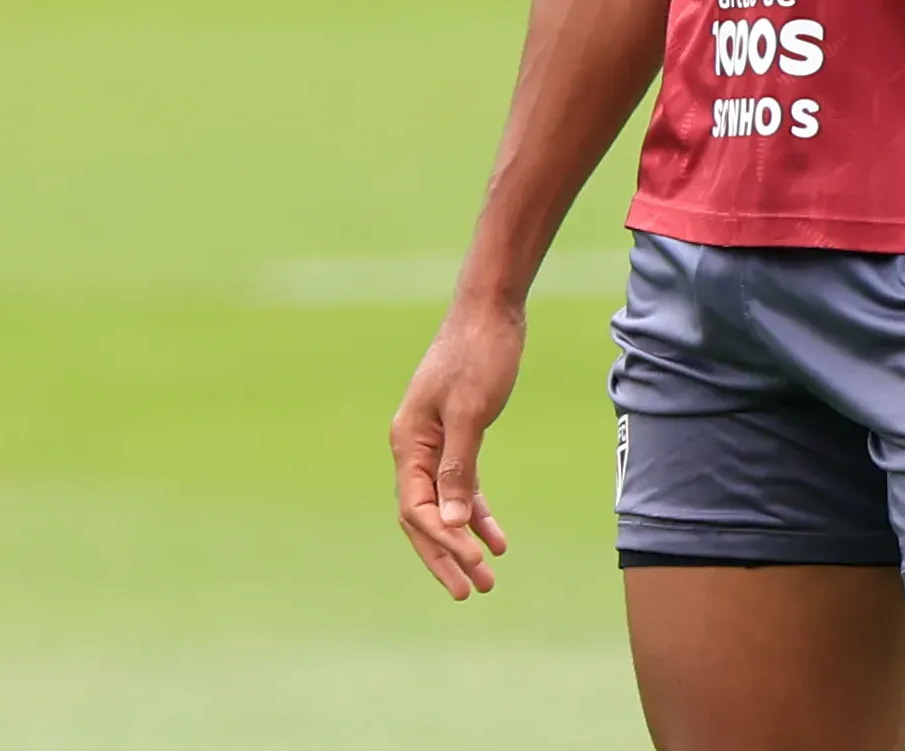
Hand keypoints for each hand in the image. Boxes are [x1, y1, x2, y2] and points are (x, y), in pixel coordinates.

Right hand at [389, 295, 522, 598]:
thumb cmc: (478, 356)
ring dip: (463, 541)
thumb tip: (449, 523)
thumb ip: (457, 469)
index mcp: (407, 442)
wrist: (491, 312)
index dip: (443, 541)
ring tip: (488, 578)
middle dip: (446, 556)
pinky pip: (461, 487)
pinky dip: (477, 514)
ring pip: (442, 507)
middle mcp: (413, 447)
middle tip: (472, 592)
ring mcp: (433, 443)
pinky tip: (497, 539)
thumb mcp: (469, 412)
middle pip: (422, 517)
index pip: (415, 508)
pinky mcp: (456, 436)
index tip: (474, 562)